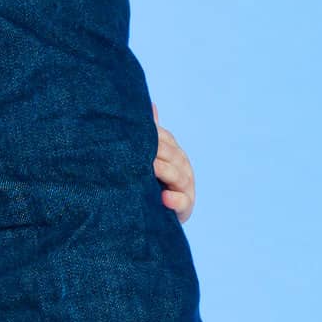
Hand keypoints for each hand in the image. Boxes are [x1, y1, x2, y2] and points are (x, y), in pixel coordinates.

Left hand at [151, 102, 195, 223]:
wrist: (151, 216)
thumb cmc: (148, 182)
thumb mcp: (149, 158)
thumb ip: (152, 135)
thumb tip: (150, 105)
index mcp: (174, 153)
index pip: (166, 140)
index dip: (153, 136)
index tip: (135, 133)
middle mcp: (183, 167)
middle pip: (173, 155)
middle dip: (158, 151)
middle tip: (139, 150)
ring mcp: (186, 187)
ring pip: (178, 175)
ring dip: (165, 171)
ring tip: (150, 168)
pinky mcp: (185, 207)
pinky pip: (182, 203)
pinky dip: (174, 200)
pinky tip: (164, 197)